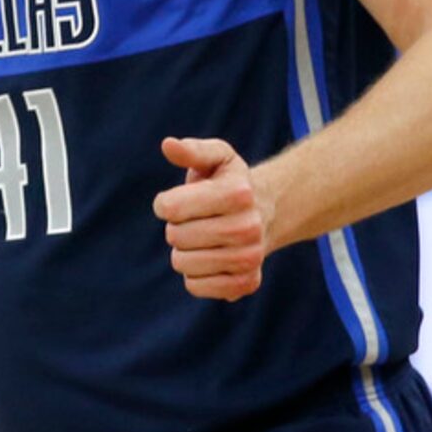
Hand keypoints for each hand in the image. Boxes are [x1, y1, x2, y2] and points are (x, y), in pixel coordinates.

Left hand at [153, 136, 272, 300]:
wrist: (267, 213)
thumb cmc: (229, 183)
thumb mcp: (216, 157)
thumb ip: (192, 150)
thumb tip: (168, 145)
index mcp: (237, 193)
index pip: (170, 208)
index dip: (164, 204)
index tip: (176, 201)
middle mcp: (248, 227)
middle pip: (175, 237)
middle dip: (176, 227)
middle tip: (195, 220)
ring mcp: (250, 257)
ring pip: (183, 263)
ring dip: (183, 252)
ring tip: (201, 239)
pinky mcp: (247, 282)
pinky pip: (196, 286)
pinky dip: (194, 275)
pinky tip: (207, 260)